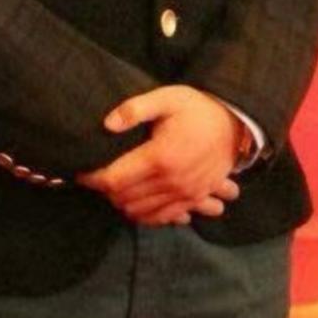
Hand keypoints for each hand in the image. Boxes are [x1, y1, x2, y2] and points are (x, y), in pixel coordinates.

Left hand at [74, 84, 244, 226]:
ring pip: (142, 213)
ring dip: (124, 204)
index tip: (81, 171)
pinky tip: (140, 202)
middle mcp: (172, 182)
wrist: (236, 123)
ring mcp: (185, 194)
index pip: (114, 180)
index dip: (92, 178)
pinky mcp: (195, 199)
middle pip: (124, 199)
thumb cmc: (197, 108)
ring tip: (117, 186)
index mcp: (160, 157)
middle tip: (98, 175)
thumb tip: (107, 124)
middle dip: (106, 191)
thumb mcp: (166, 98)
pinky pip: (164, 219)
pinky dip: (147, 215)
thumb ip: (135, 109)